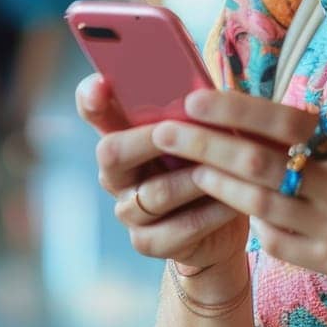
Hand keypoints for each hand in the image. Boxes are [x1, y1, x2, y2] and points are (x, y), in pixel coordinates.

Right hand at [77, 75, 248, 275]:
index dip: (91, 97)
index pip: (94, 110)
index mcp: (123, 137)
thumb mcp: (205, 132)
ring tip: (226, 168)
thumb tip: (207, 91)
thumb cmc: (210, 163)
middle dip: (149, 140)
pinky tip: (235, 203)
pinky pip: (180, 227)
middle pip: (112, 153)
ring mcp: (128, 211)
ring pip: (156, 192)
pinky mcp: (149, 243)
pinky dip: (211, 213)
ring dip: (194, 179)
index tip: (101, 83)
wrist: (222, 224)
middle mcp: (116, 175)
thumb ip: (195, 111)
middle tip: (180, 129)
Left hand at [151, 88, 326, 316]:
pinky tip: (244, 212)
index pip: (284, 119)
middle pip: (257, 162)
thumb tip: (262, 120)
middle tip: (164, 133)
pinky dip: (256, 223)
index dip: (234, 108)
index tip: (194, 99)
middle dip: (204, 146)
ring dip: (217, 185)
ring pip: (257, 203)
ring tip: (189, 170)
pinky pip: (276, 241)